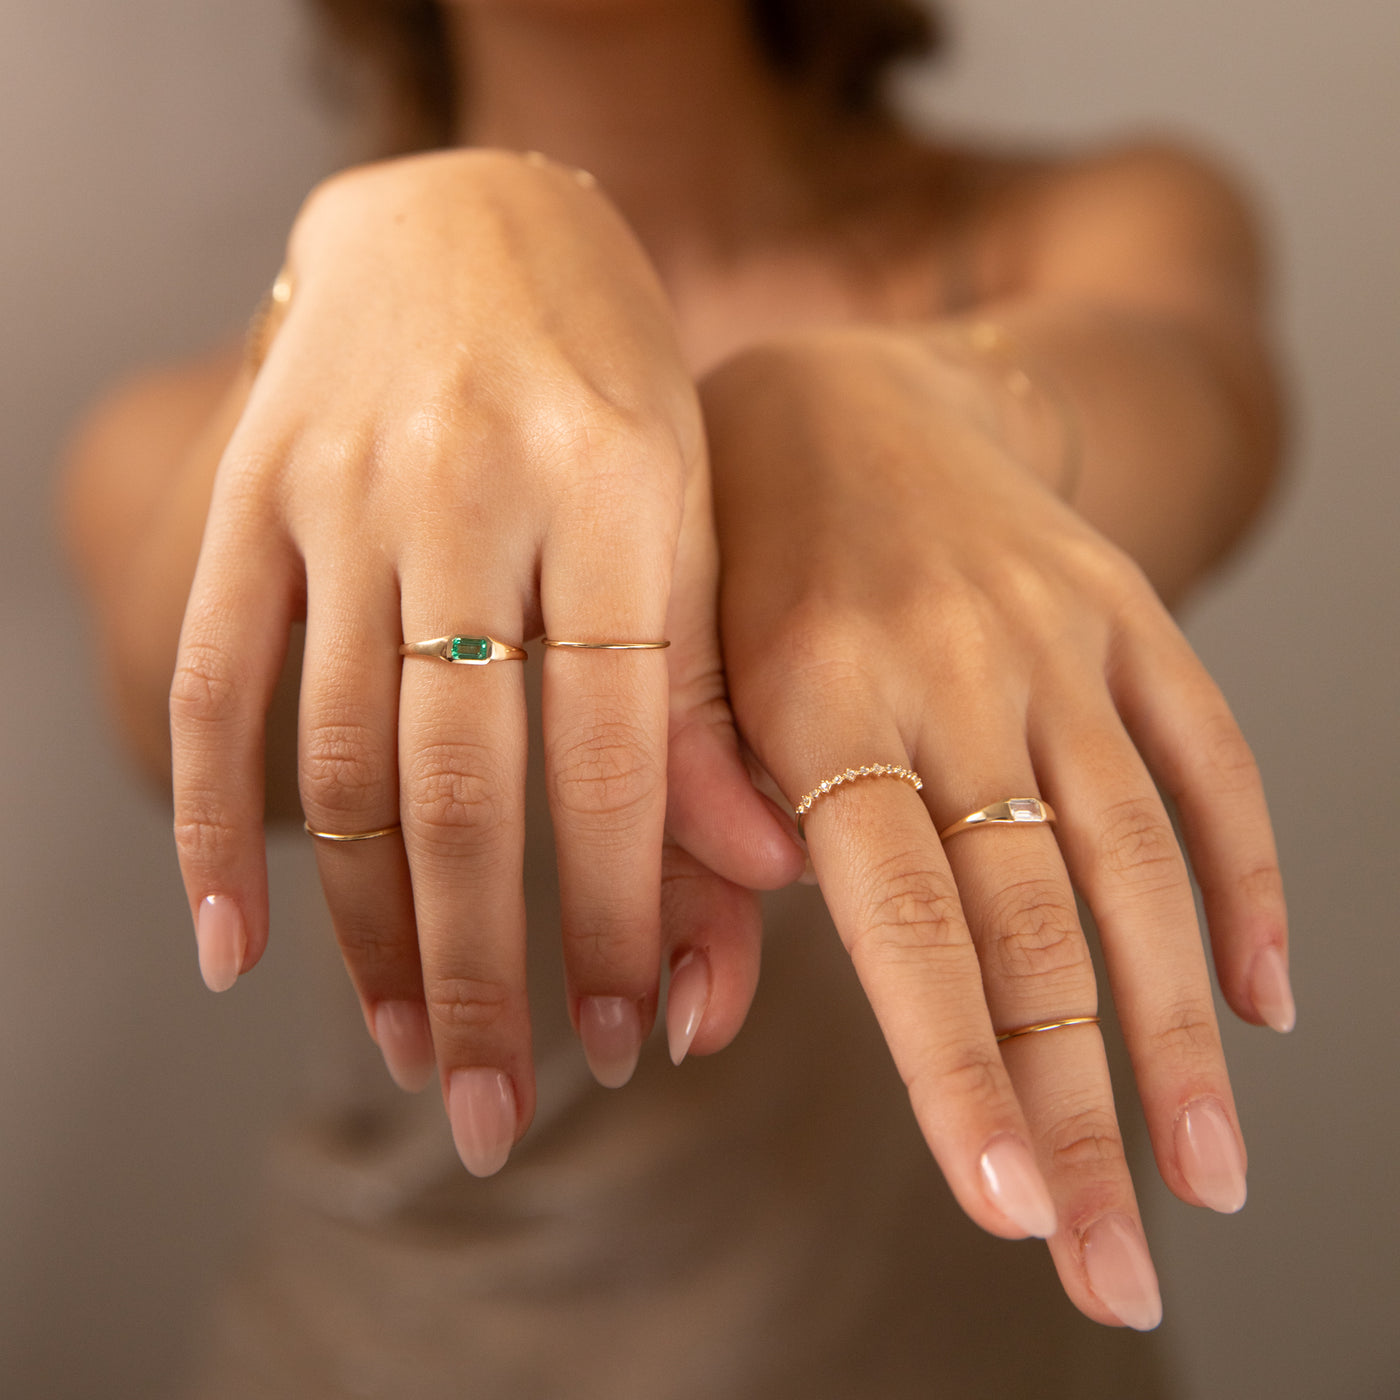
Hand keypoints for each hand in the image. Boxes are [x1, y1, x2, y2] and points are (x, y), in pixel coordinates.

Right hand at [170, 149, 795, 1173]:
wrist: (475, 216)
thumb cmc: (618, 380)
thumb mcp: (694, 506)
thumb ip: (710, 682)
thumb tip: (760, 869)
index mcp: (619, 493)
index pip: (615, 758)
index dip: (620, 915)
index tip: (631, 1041)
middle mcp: (472, 489)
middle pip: (466, 786)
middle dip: (487, 971)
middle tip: (504, 1115)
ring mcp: (342, 490)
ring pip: (343, 757)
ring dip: (368, 932)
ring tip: (408, 1052)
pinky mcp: (251, 492)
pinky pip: (213, 678)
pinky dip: (206, 822)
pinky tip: (230, 950)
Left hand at [700, 326, 1288, 1327]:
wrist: (843, 379)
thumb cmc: (725, 540)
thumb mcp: (664, 659)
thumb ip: (681, 830)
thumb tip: (700, 1015)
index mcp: (818, 696)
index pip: (908, 921)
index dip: (961, 1070)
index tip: (1011, 1206)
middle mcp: (954, 672)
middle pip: (1039, 923)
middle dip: (1082, 1108)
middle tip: (1118, 1267)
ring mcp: (1058, 637)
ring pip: (1143, 857)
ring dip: (1180, 1030)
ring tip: (1206, 1178)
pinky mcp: (1123, 608)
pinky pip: (1212, 747)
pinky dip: (1250, 873)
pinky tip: (1260, 997)